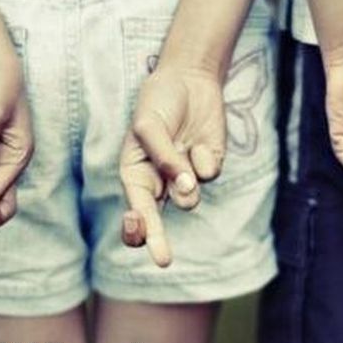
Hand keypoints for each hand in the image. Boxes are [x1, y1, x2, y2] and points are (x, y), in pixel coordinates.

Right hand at [119, 66, 226, 267]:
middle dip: (158, 241)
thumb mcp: (150, 125)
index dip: (135, 227)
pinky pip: (209, 174)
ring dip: (187, 181)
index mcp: (135, 176)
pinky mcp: (208, 168)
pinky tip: (198, 140)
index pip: (133, 211)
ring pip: (189, 199)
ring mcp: (186, 179)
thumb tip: (187, 186)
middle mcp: (159, 184)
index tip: (137, 230)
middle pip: (157, 224)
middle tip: (162, 261)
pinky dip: (204, 157)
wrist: (189, 81)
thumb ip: (164, 158)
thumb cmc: (159, 103)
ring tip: (183, 151)